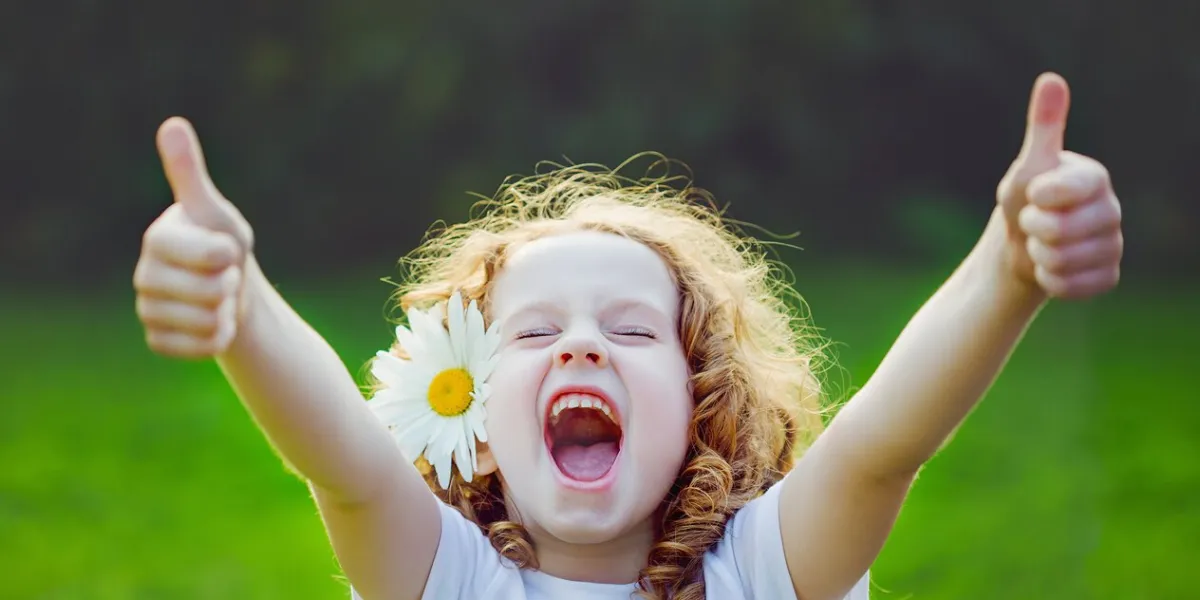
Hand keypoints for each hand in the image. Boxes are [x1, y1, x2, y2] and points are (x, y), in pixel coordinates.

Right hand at [133, 117, 255, 357]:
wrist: (229, 292)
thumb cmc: (223, 244)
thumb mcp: (215, 210)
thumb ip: (190, 174)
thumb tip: (172, 124)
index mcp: (157, 238)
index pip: (204, 254)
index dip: (226, 256)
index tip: (229, 250)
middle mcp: (144, 273)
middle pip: (206, 292)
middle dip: (230, 286)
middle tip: (225, 276)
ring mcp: (147, 308)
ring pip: (203, 321)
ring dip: (225, 313)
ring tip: (219, 299)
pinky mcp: (156, 339)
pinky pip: (196, 347)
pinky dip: (216, 339)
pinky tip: (212, 324)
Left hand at [995, 72, 1123, 299]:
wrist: (1021, 246)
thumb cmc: (1024, 200)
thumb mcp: (1028, 165)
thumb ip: (1043, 127)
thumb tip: (1051, 79)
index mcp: (1095, 178)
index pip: (1065, 191)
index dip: (1038, 198)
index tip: (1033, 195)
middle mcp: (1112, 209)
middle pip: (1060, 231)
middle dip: (1032, 230)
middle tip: (1033, 223)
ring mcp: (1113, 245)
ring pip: (1064, 260)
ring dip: (1039, 256)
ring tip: (1041, 244)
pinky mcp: (1107, 275)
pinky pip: (1071, 286)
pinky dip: (1050, 280)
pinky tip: (1050, 267)